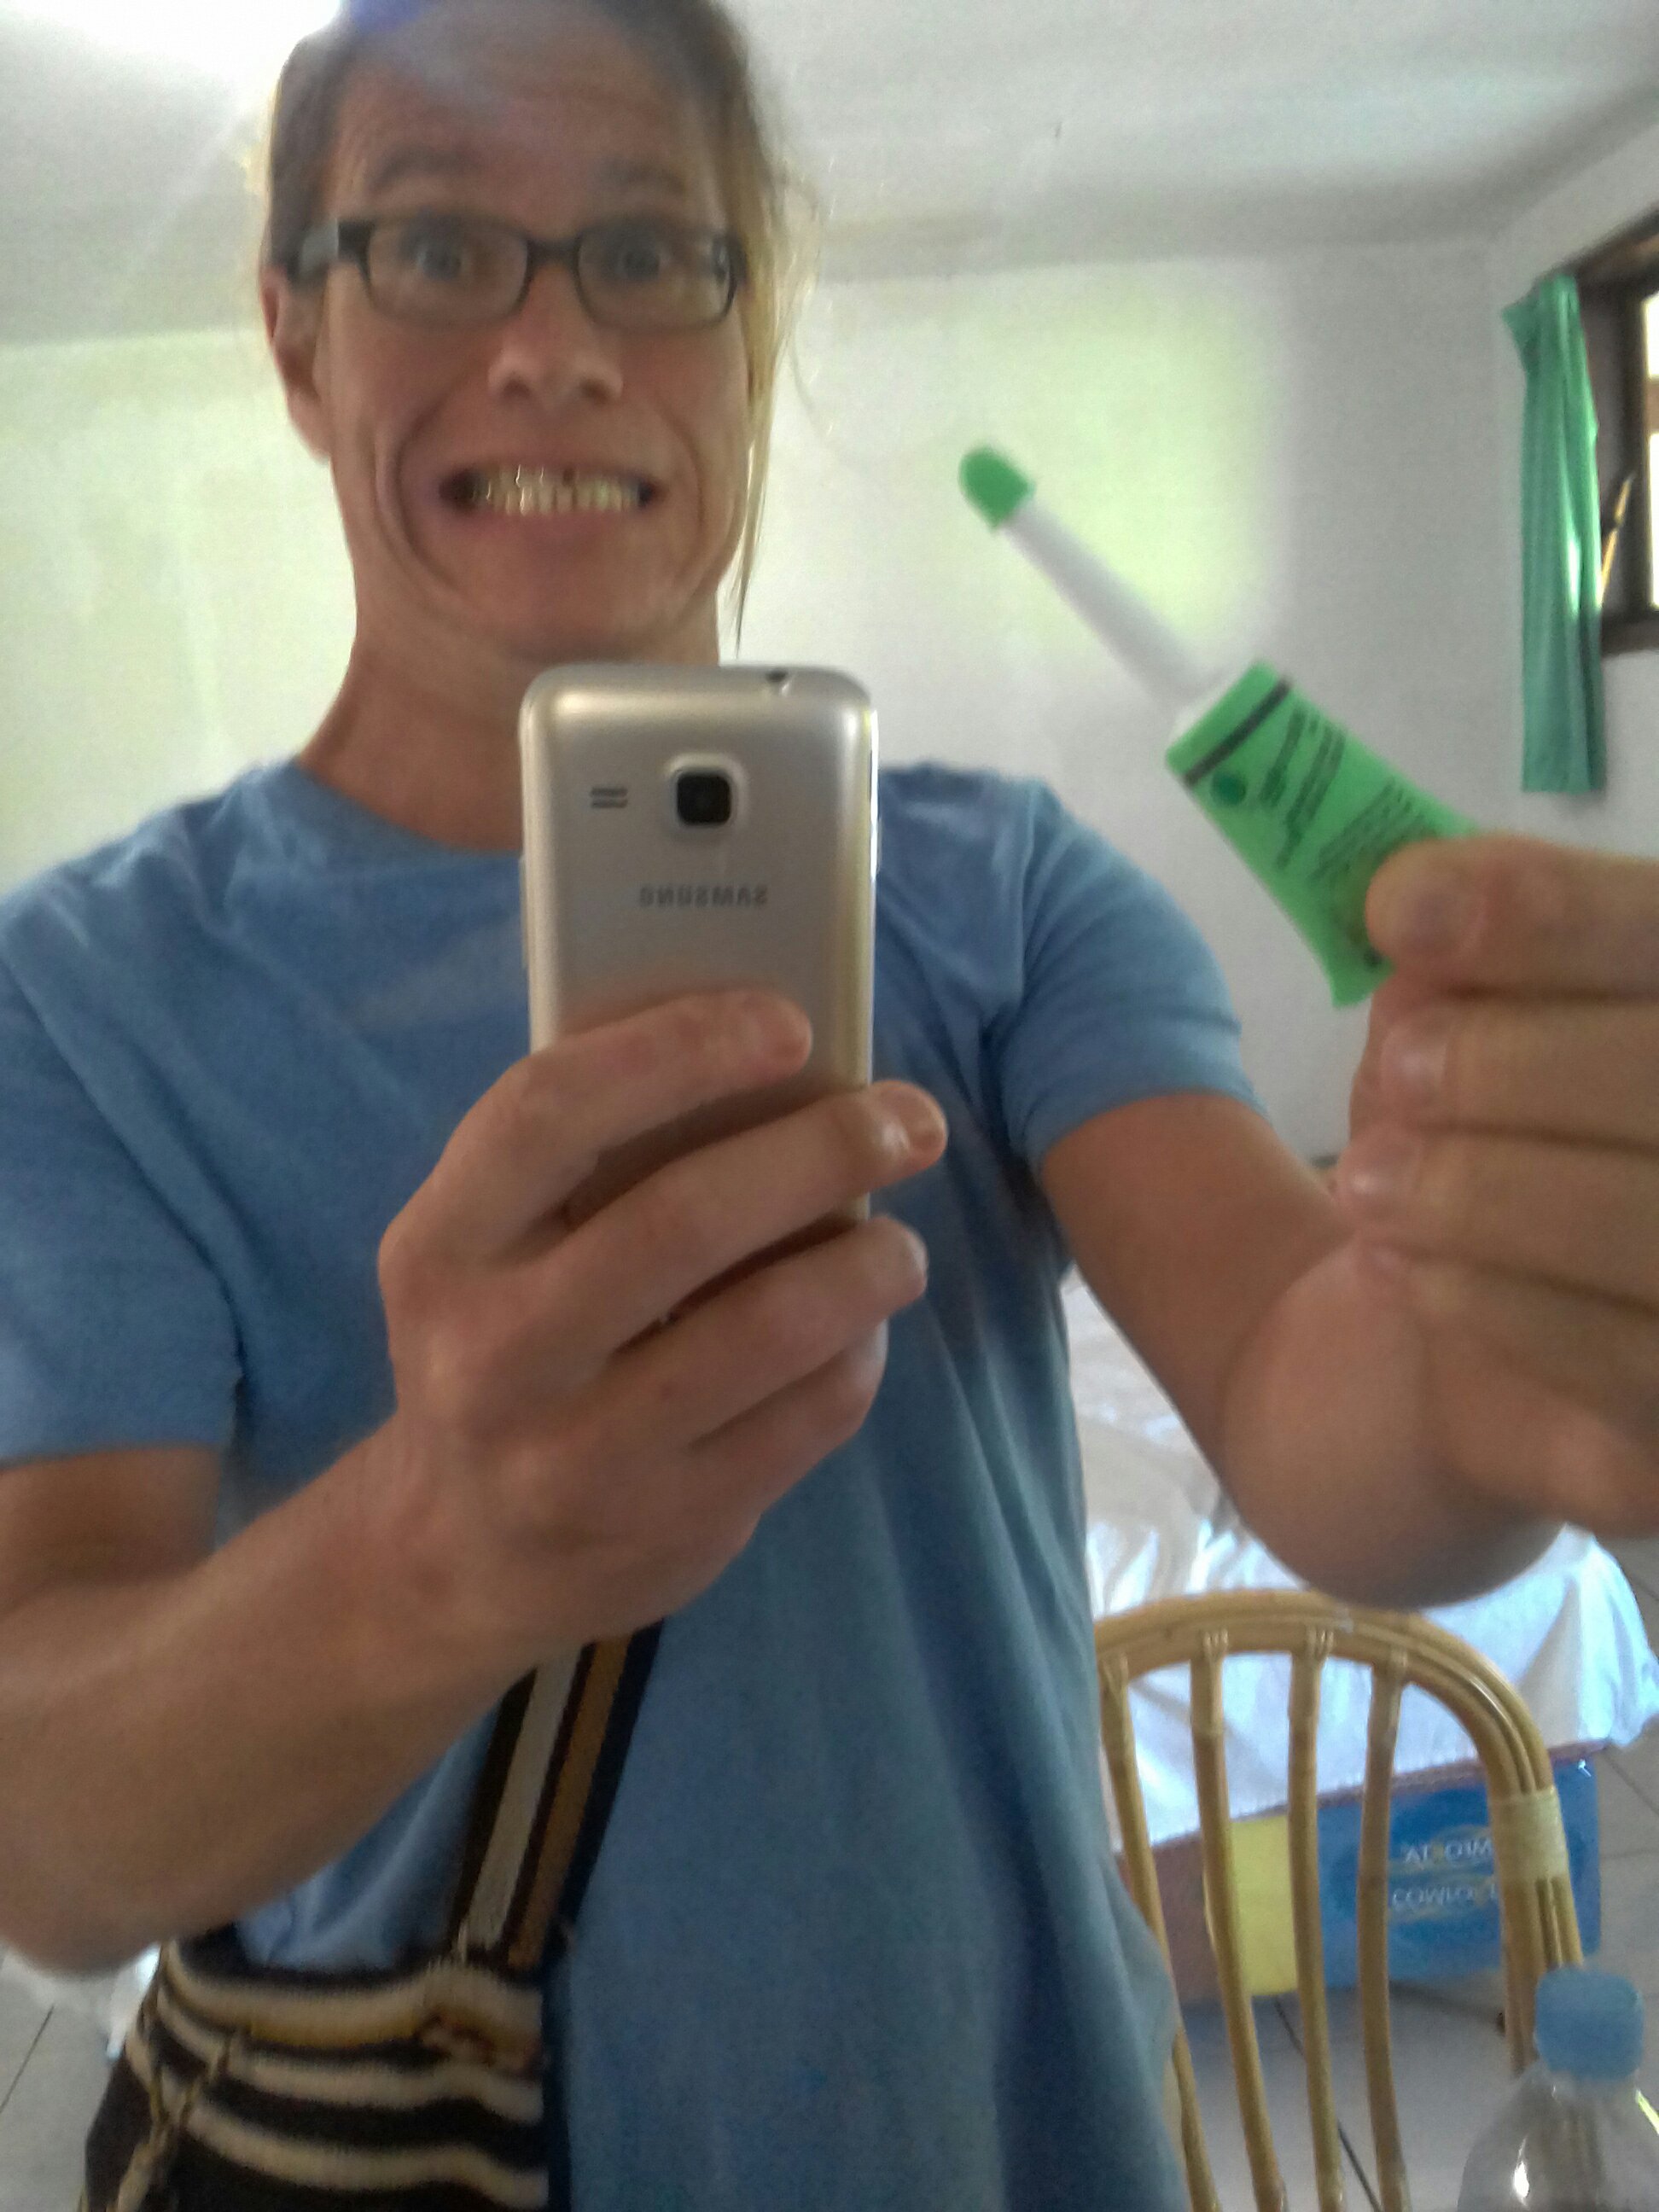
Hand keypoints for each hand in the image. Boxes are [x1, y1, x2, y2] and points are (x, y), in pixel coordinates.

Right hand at [365, 991, 945, 1666]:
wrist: (455, 1556)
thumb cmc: (503, 1345)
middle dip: (821, 1151)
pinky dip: (857, 1356)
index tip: (790, 1024)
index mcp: (443, 1246)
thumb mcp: (490, 1252)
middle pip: (683, 1220)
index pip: (550, 1112)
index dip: (678, 1050)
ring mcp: (581, 1452)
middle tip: (908, 1120)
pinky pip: (804, 1419)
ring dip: (865, 1264)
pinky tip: (863, 1329)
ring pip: (766, 1329)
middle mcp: (496, 1351)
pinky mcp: (669, 1524)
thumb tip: (773, 1060)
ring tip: (899, 1242)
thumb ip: (586, 1163)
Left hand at [1335, 835, 1658, 1535]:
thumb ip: (1459, 957)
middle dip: (1516, 1067)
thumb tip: (1413, 897)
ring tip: (1366, 1187)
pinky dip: (1496, 1304)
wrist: (1471, 1332)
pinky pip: (1628, 1365)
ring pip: (1650, 1229)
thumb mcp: (1456, 1025)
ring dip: (1487, 1194)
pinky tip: (1403, 1271)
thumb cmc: (1490, 1135)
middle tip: (1399, 1077)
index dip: (1549, 913)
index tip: (1397, 908)